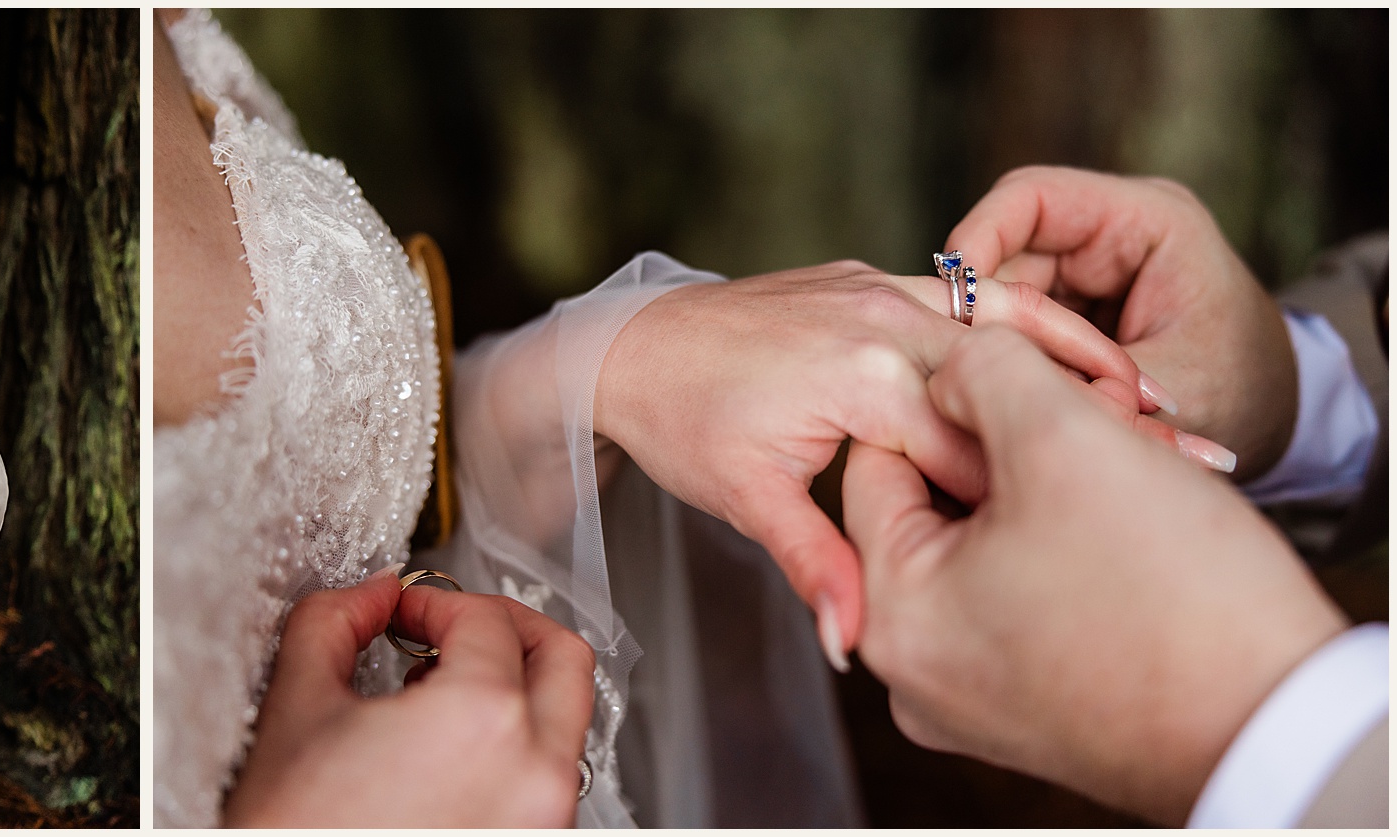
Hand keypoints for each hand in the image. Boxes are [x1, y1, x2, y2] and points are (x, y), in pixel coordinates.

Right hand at [224, 569, 594, 826]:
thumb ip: (334, 621)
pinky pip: (546, 778)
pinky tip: (445, 754)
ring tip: (439, 696)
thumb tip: (370, 596)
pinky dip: (511, 747)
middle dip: (506, 627)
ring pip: (564, 723)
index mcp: (481, 722)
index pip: (486, 619)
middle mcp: (534, 774)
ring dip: (512, 689)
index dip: (433, 602)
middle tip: (455, 626)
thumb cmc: (296, 832)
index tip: (401, 614)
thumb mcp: (299, 706)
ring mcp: (542, 820)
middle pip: (563, 660)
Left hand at [597, 259, 1169, 666]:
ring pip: (1006, 316)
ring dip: (1082, 353)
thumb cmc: (683, 423)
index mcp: (863, 380)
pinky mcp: (874, 280)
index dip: (1052, 491)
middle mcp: (883, 320)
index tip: (1129, 524)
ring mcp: (880, 289)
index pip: (980, 446)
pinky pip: (969, 294)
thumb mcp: (747, 500)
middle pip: (1015, 375)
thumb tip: (851, 640)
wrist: (628, 345)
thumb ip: (814, 562)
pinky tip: (1078, 357)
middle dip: (1101, 413)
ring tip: (1156, 400)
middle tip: (1189, 454)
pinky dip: (1030, 321)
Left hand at [841, 326, 1345, 823]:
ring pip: (986, 548)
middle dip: (1008, 448)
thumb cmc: (1168, 586)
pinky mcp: (1029, 705)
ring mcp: (969, 694)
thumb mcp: (1063, 442)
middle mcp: (911, 666)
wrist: (1274, 729)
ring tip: (1126, 448)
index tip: (1037, 380)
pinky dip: (1068, 544)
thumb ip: (984, 372)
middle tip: (1099, 410)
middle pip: (932, 510)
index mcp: (890, 609)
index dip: (955, 401)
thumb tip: (950, 360)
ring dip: (1048, 488)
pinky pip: (1023, 598)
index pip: (879, 462)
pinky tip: (1133, 507)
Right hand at [947, 165, 1296, 476]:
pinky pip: (1014, 320)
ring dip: (994, 340)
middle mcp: (1111, 231)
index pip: (1031, 197)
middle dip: (984, 309)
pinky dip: (1006, 356)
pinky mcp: (1069, 304)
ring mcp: (1087, 267)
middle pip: (1006, 248)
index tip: (952, 301)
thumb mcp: (1171, 392)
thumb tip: (985, 376)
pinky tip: (1007, 393)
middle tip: (962, 369)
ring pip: (1001, 289)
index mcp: (1149, 220)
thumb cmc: (1243, 395)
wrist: (1275, 419)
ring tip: (991, 392)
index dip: (978, 238)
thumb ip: (1081, 379)